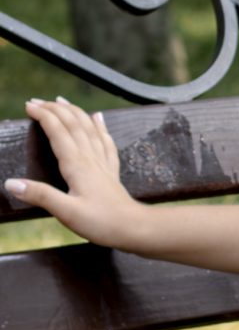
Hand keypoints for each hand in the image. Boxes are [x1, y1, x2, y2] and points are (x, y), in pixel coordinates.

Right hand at [6, 97, 144, 245]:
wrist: (134, 229)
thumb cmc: (101, 222)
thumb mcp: (66, 212)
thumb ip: (40, 195)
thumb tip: (11, 182)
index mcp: (76, 165)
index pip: (57, 132)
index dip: (43, 116)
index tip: (28, 106)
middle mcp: (90, 159)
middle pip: (72, 125)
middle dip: (54, 109)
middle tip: (38, 100)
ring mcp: (103, 163)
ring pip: (88, 129)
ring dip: (74, 112)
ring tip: (62, 100)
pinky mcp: (111, 172)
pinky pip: (105, 142)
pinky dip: (100, 127)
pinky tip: (99, 118)